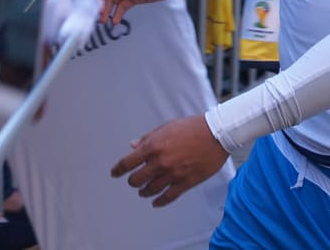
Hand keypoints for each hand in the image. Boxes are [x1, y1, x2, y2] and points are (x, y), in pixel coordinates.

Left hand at [110, 115, 228, 206]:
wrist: (215, 133)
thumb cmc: (190, 127)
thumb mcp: (165, 127)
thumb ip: (147, 138)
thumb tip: (132, 146)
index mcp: (153, 146)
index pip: (128, 163)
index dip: (118, 170)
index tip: (114, 173)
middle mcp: (160, 162)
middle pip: (137, 179)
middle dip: (133, 181)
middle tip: (133, 182)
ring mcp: (172, 174)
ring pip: (150, 190)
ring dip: (144, 192)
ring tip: (143, 192)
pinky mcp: (185, 182)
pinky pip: (168, 197)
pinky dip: (159, 202)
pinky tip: (155, 202)